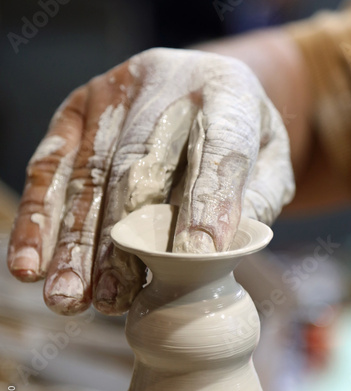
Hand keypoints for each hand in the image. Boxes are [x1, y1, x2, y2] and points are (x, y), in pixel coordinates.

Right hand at [8, 48, 293, 315]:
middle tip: (112, 298)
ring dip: (76, 243)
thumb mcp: (269, 163)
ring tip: (69, 298)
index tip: (194, 261)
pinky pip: (51, 164)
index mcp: (228, 92)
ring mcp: (116, 94)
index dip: (207, 204)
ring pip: (90, 174)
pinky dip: (38, 219)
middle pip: (140, 168)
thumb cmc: (241, 139)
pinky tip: (32, 264)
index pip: (220, 148)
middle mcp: (167, 84)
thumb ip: (254, 202)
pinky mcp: (78, 109)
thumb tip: (212, 254)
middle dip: (123, 241)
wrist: (207, 87)